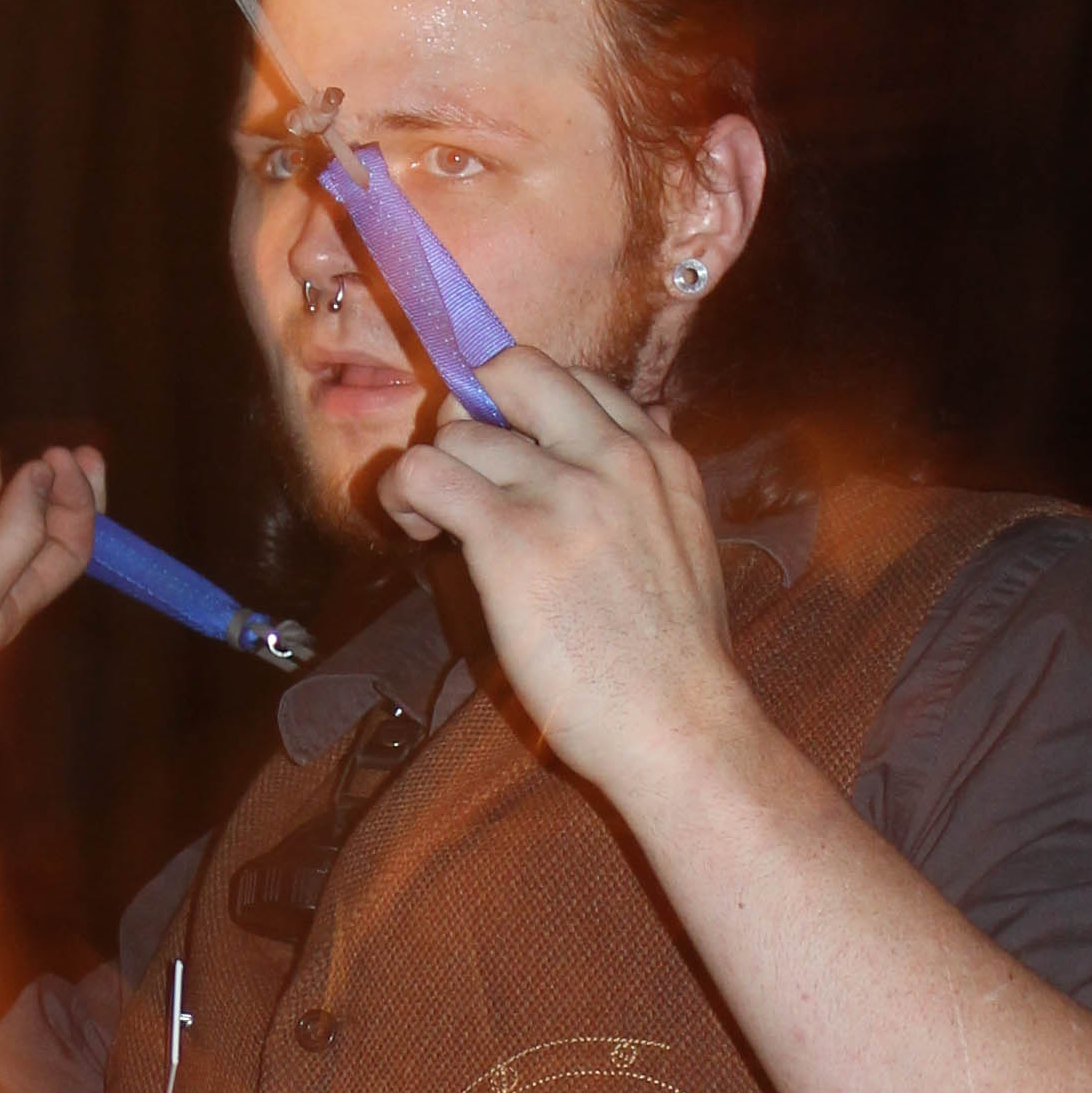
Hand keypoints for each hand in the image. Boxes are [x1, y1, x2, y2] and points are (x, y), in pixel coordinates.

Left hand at [374, 352, 747, 801]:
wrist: (679, 724)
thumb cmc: (677, 659)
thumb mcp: (688, 540)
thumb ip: (653, 483)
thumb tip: (647, 421)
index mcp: (658, 456)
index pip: (575, 379)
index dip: (524, 408)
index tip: (510, 454)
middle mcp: (612, 456)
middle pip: (512, 368)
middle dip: (473, 409)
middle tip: (466, 471)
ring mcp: (561, 491)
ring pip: (458, 430)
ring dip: (434, 472)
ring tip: (436, 524)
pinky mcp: (510, 535)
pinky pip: (424, 471)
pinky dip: (403, 494)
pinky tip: (420, 532)